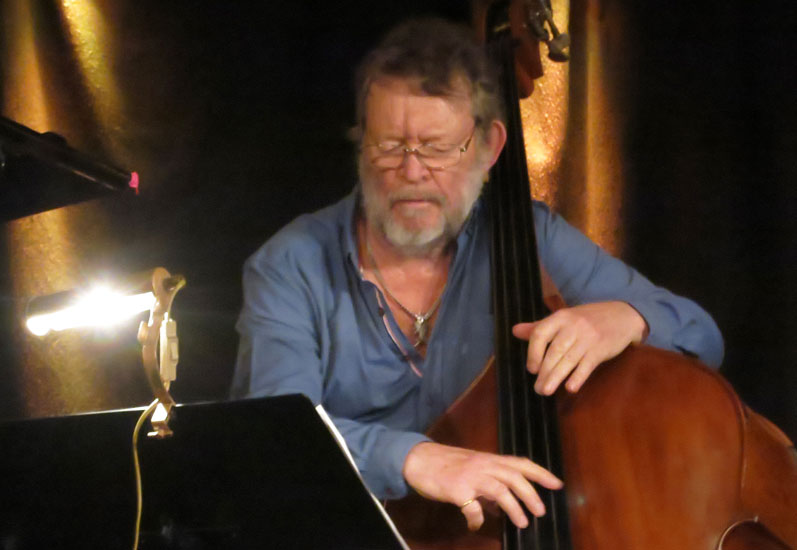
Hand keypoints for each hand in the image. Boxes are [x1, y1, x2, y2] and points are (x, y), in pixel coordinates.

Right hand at [402, 441, 562, 530]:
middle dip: (531, 494)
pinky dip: (477, 519)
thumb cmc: (446, 464)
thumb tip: (501, 507)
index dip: (541, 473)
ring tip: (522, 522)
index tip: (557, 484)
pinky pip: (472, 508)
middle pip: (514, 477)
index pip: (520, 463)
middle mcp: (483, 465)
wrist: (419, 460)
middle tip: (541, 511)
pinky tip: (476, 525)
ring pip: (500, 490)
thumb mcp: (471, 469)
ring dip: (513, 508)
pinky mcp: (457, 490)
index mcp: (489, 459)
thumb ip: (488, 485)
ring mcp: (470, 476)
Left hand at [512, 301, 647, 394]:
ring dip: (556, 377)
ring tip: (546, 391)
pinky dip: (578, 377)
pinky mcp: (601, 349)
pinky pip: (587, 365)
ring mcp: (588, 338)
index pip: (541, 333)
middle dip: (544, 371)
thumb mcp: (564, 318)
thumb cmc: (588, 319)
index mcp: (561, 317)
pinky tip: (570, 388)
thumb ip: (540, 327)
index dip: (533, 352)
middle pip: (554, 351)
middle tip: (537, 388)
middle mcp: (573, 326)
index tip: (531, 368)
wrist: (623, 315)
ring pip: (568, 360)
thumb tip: (515, 331)